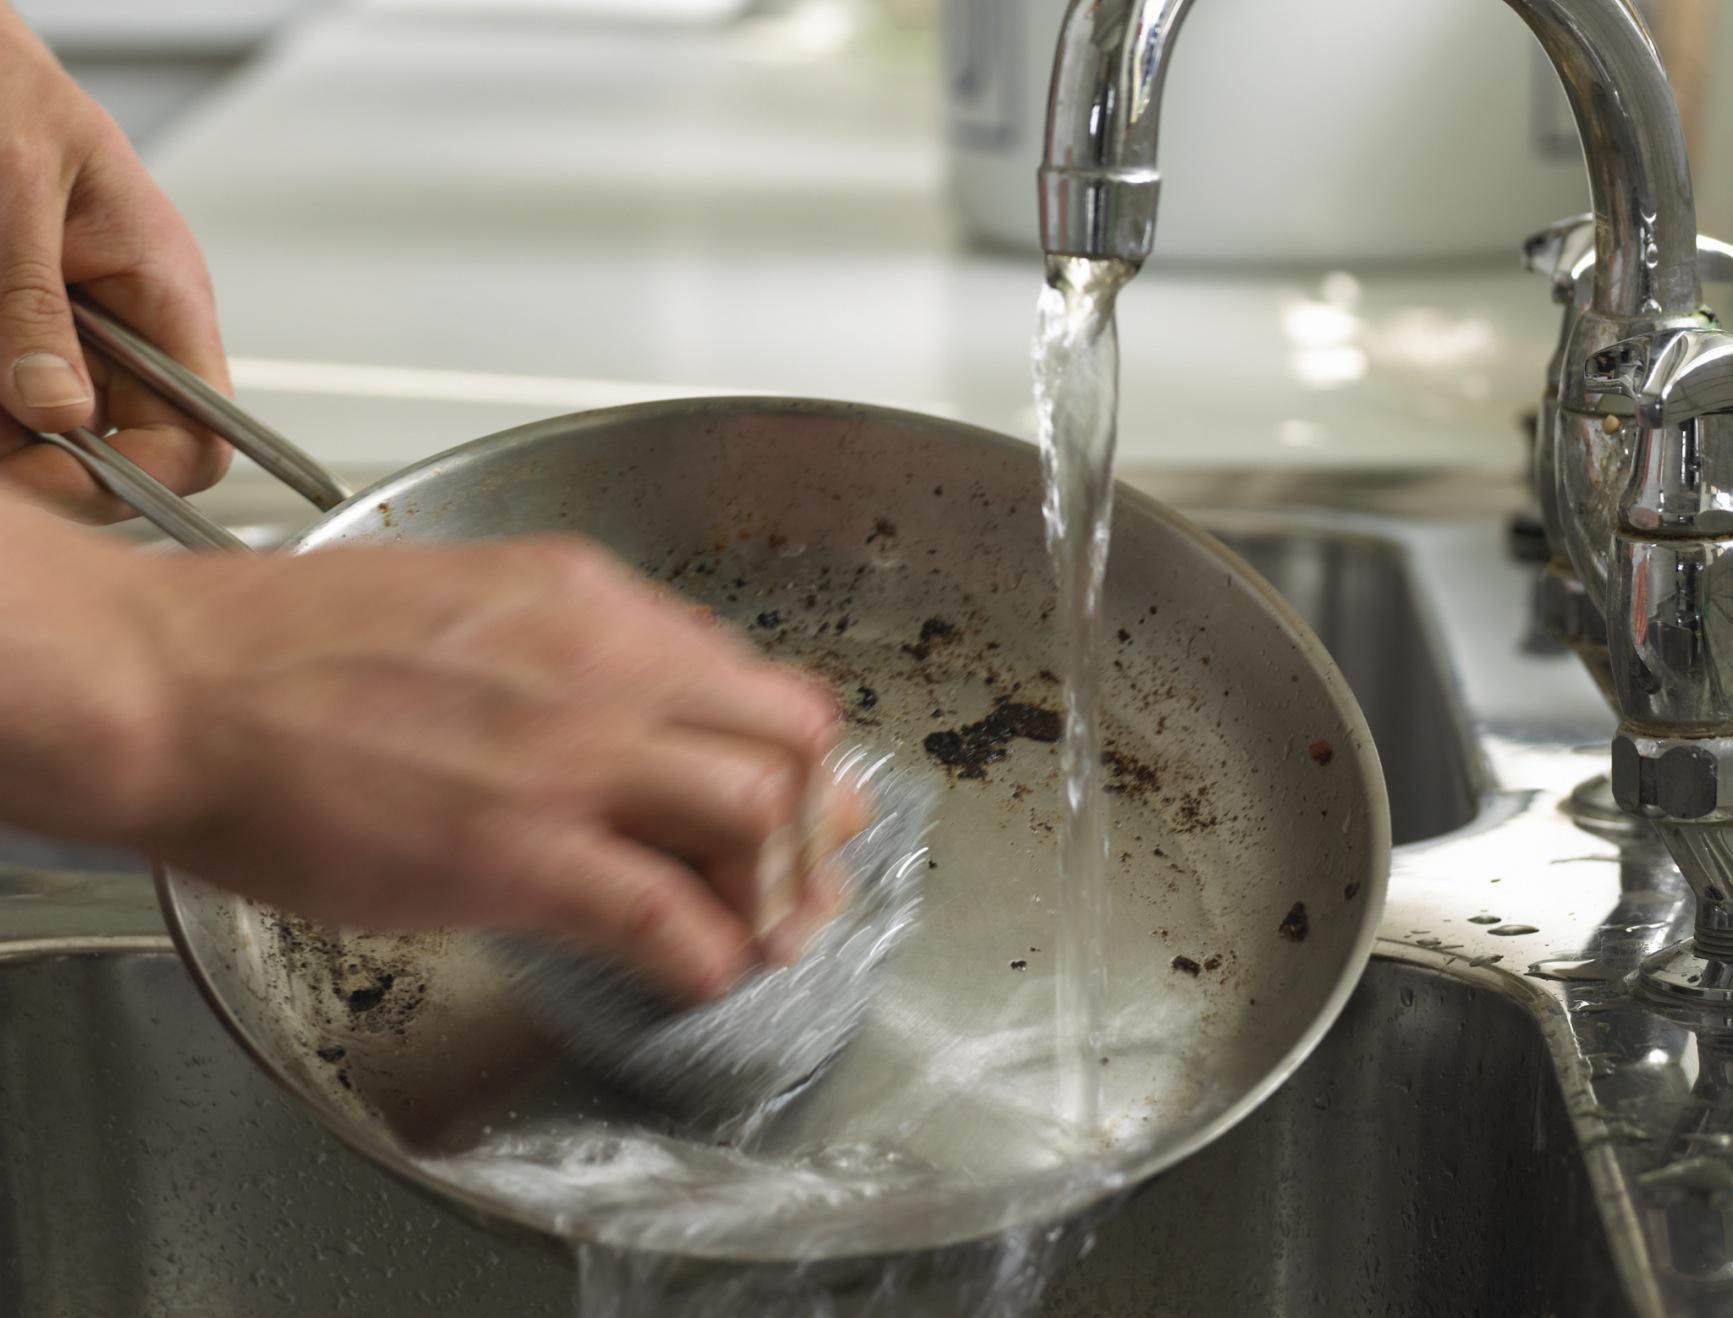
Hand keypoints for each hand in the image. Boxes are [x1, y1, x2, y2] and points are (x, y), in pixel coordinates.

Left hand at [0, 7, 230, 518]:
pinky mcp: (21, 336)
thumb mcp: (16, 192)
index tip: (60, 477)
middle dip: (51, 464)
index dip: (143, 475)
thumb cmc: (5, 90)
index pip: (201, 434)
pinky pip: (11, 400)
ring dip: (6, 434)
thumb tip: (57, 412)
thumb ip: (32, 308)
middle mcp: (131, 331)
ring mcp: (75, 339)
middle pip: (122, 451)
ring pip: (53, 434)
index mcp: (167, 296)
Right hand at [0, 504, 857, 1003]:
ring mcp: (572, 757)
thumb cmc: (288, 647)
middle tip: (812, 867)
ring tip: (775, 931)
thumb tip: (636, 695)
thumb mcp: (466, 600)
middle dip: (815, 815)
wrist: (180, 686)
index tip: (792, 788)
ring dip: (781, 888)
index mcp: (590, 600)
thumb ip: (567, 646)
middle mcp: (607, 665)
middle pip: (785, 740)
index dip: (786, 746)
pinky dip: (709, 954)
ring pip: (756, 818)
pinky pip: (669, 915)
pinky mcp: (524, 851)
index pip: (748, 674)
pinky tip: (706, 973)